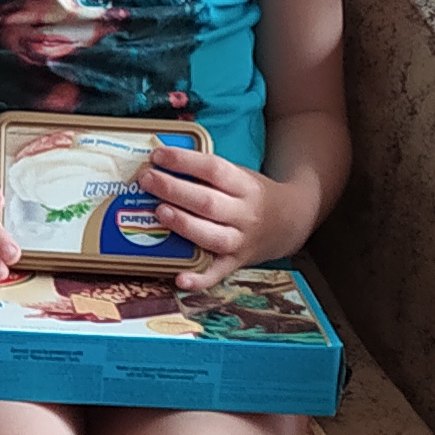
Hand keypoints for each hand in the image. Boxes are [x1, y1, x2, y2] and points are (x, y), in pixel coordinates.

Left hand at [139, 142, 313, 289]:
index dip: (184, 161)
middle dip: (173, 190)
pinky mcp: (236, 264)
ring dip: (183, 224)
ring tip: (158, 211)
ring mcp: (241, 241)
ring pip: (212, 236)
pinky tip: (179, 278)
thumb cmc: (252, 195)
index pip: (214, 170)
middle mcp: (246, 214)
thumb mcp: (240, 175)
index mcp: (246, 186)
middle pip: (208, 202)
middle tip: (146, 180)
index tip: (157, 155)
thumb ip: (208, 172)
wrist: (288, 223)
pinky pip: (217, 274)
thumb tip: (162, 161)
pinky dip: (198, 279)